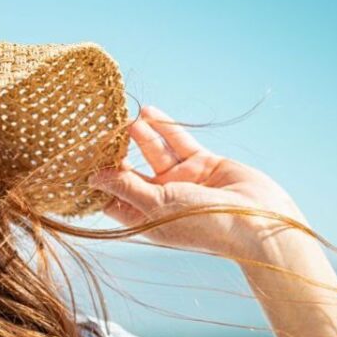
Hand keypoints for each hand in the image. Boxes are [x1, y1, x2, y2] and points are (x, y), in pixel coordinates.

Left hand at [87, 105, 309, 261]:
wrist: (257, 221)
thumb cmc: (202, 223)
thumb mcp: (156, 204)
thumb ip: (125, 187)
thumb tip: (93, 178)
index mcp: (145, 218)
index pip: (112, 197)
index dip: (97, 180)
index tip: (78, 159)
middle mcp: (161, 199)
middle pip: (131, 172)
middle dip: (116, 153)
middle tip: (98, 132)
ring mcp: (182, 180)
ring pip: (154, 153)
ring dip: (140, 136)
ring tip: (124, 120)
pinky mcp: (202, 163)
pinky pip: (178, 142)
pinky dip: (164, 128)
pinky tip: (148, 113)